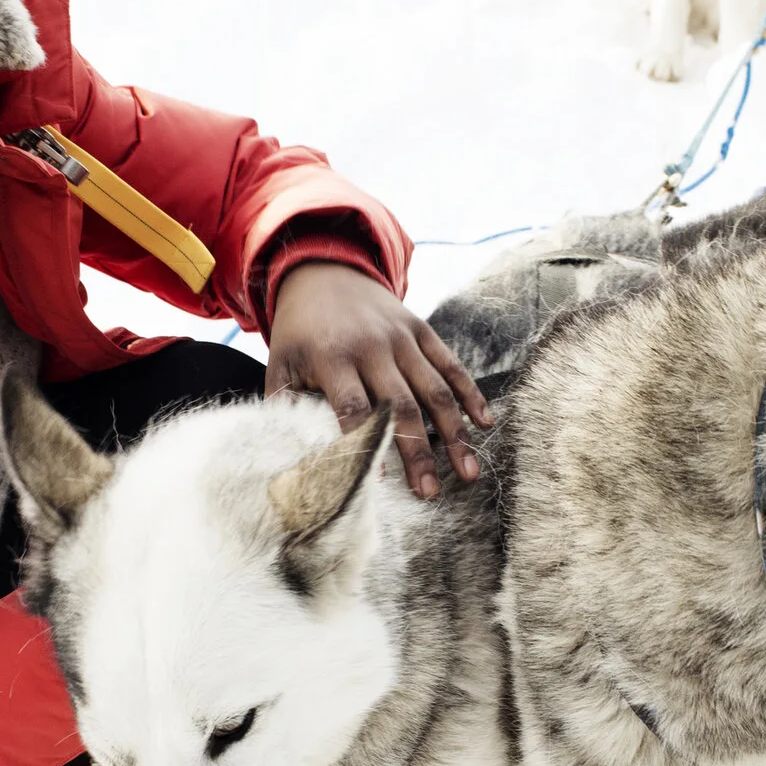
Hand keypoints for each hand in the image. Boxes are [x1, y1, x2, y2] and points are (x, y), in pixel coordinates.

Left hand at [264, 262, 491, 497]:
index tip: (381, 483)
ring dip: (454, 433)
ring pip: (435, 390)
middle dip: (418, 453)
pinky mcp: (421, 330)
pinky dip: (470, 393)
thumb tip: (295, 459)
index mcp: (332, 358)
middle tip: (431, 493)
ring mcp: (401, 337)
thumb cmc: (299, 334)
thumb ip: (286, 409)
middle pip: (401, 406)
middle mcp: (371, 347)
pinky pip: (451, 364)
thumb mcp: (280, 366)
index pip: (354, 408)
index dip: (368, 444)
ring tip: (469, 473)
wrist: (322, 272)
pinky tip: (486, 422)